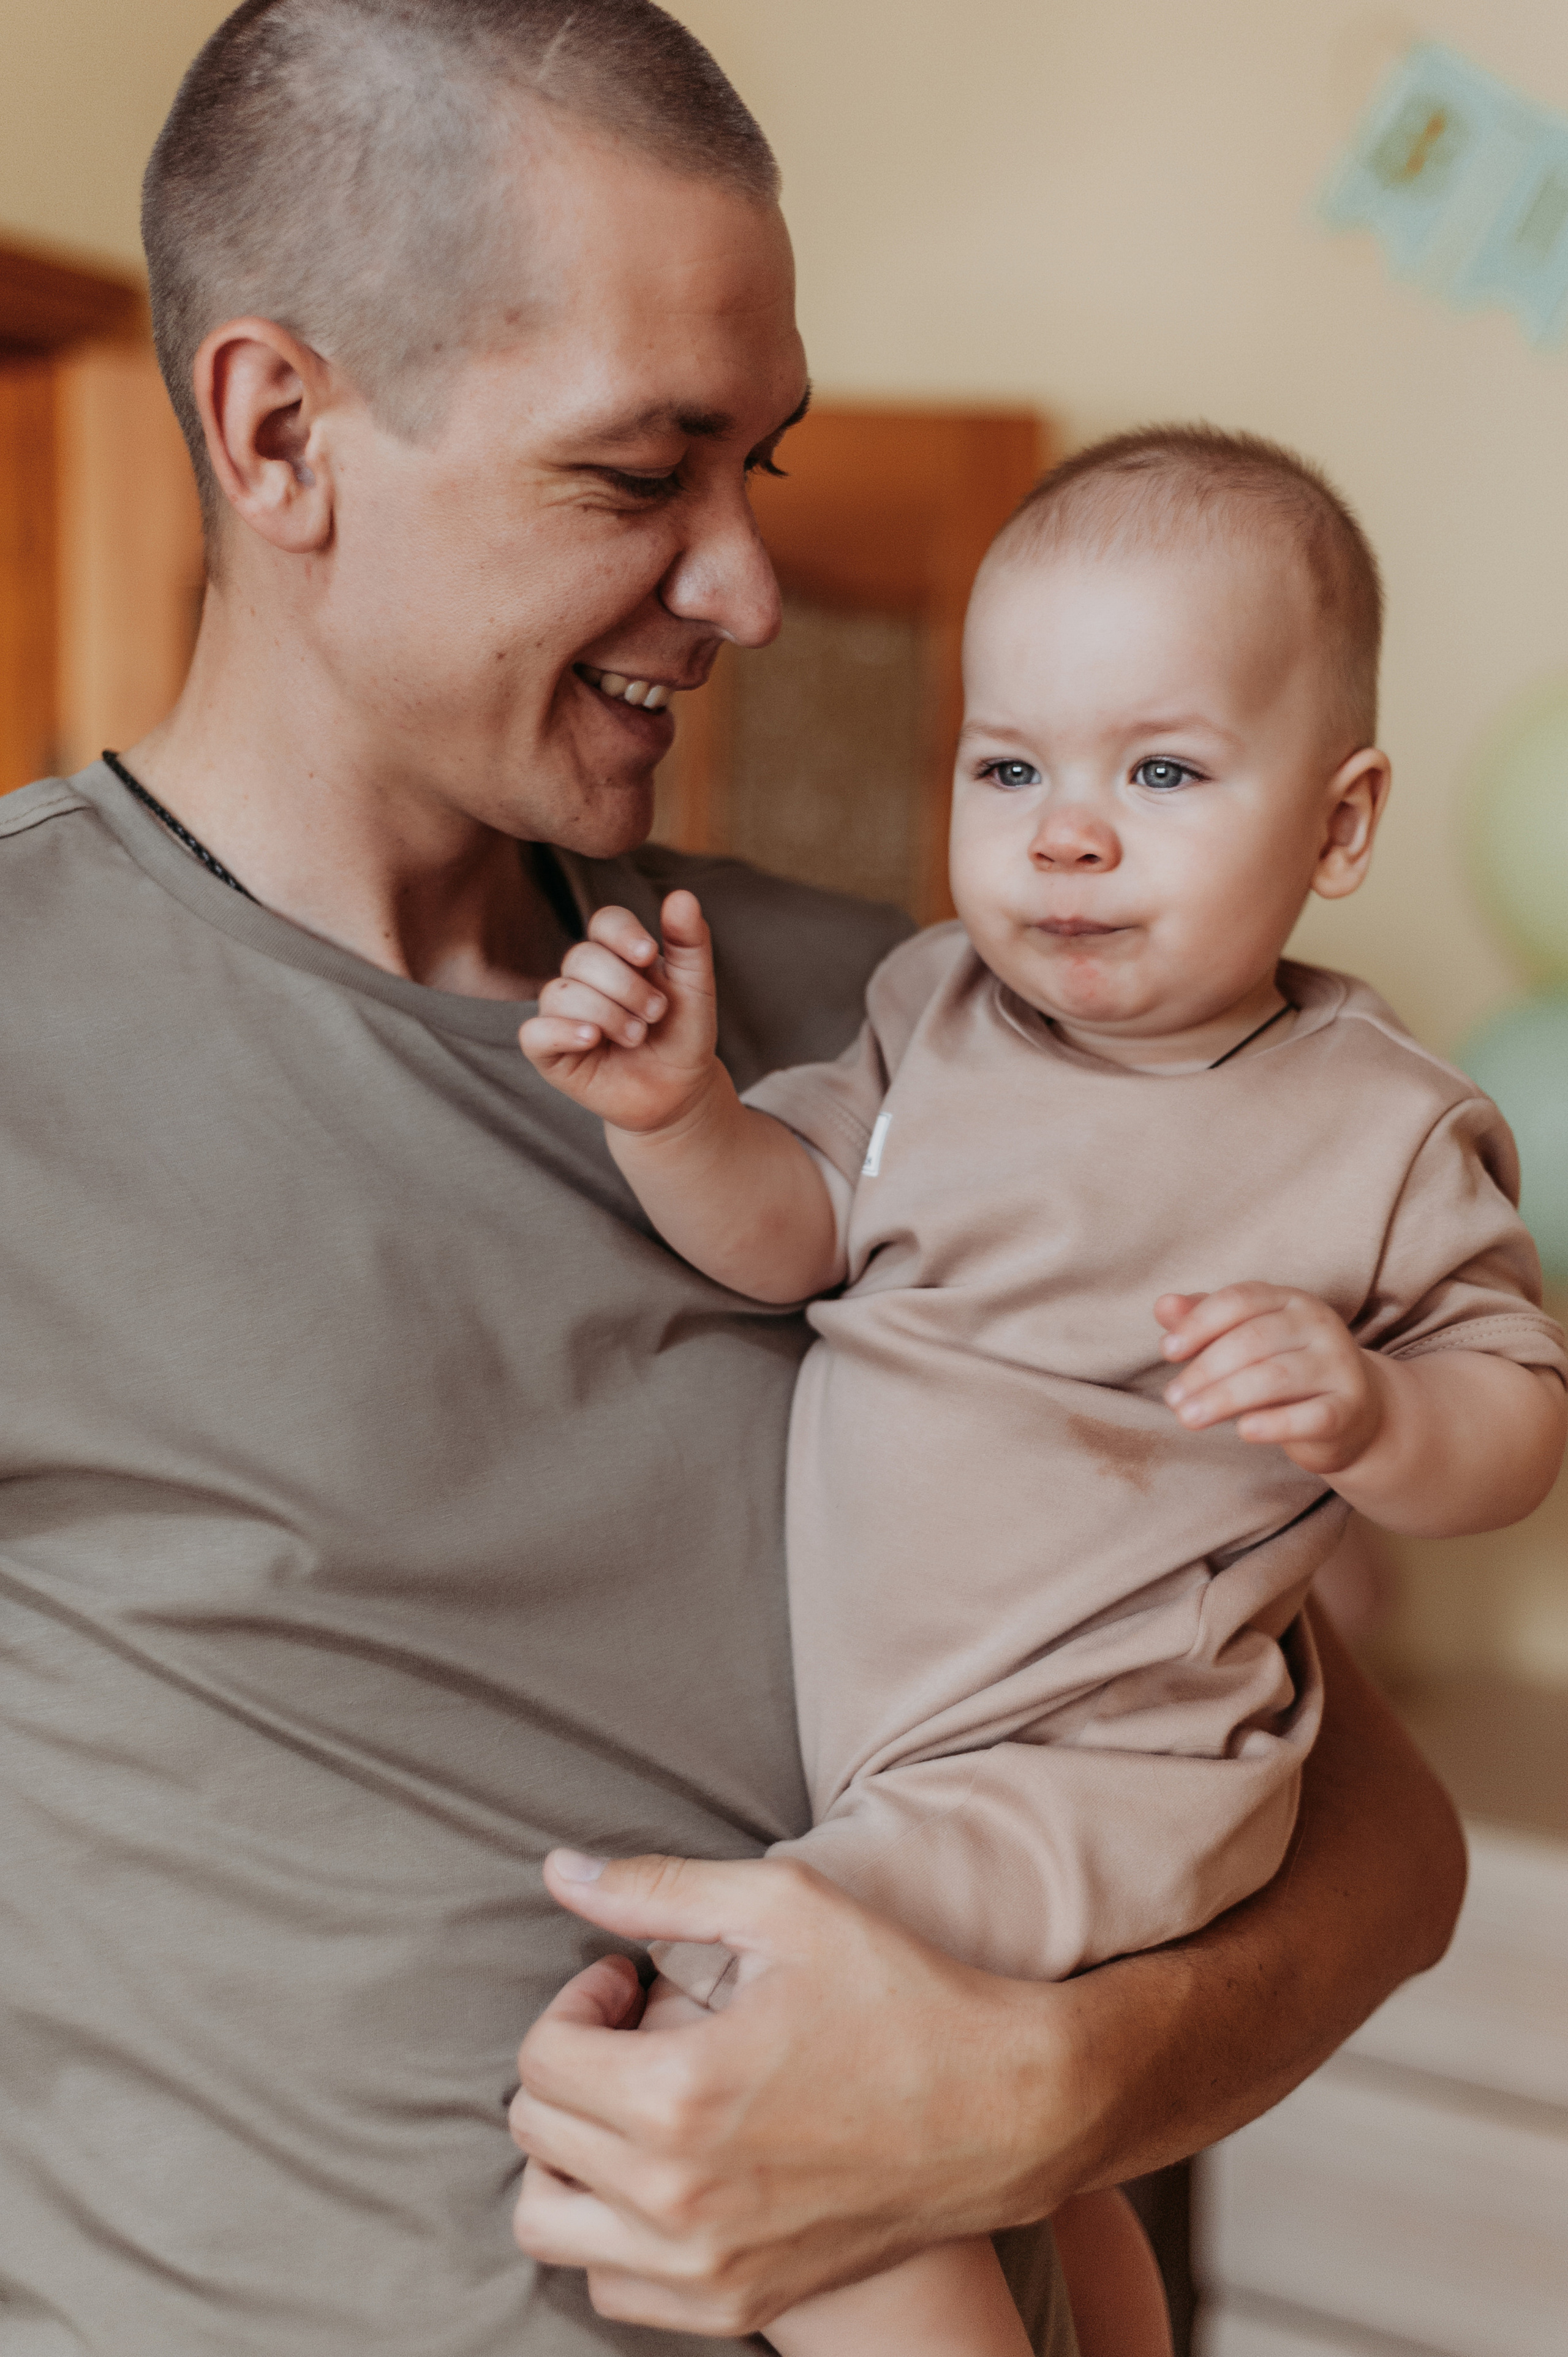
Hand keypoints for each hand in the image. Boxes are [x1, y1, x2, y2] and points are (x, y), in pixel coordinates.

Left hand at [509, 1852, 1068, 2336]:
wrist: (1007, 2112)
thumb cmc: (900, 1995)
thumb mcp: (785, 1907)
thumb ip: (656, 1889)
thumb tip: (555, 1871)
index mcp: (680, 2093)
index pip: (541, 2059)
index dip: (576, 2001)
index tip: (628, 1981)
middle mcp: (678, 2196)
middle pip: (536, 2135)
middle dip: (571, 2063)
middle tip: (635, 2027)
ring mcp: (706, 2265)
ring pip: (548, 2225)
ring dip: (567, 2157)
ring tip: (629, 2103)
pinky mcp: (738, 2305)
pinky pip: (610, 2286)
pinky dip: (610, 2232)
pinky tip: (663, 2171)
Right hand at [520, 890, 720, 1135]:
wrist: (679, 1092)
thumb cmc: (683, 1035)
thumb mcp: (695, 986)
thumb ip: (689, 942)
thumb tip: (682, 895)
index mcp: (616, 956)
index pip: (604, 923)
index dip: (622, 934)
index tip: (649, 955)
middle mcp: (583, 980)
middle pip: (581, 957)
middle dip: (625, 986)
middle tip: (656, 1014)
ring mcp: (562, 1014)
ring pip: (559, 993)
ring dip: (606, 1014)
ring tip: (637, 1036)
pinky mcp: (549, 1052)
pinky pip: (534, 1033)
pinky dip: (563, 1032)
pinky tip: (593, 1040)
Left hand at [1156, 1284, 1387, 1475]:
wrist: (1351, 1413)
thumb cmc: (1285, 1370)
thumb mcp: (1245, 1339)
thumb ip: (1205, 1321)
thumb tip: (1163, 1305)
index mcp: (1291, 1300)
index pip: (1239, 1299)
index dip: (1199, 1323)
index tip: (1167, 1351)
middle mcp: (1320, 1325)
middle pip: (1253, 1341)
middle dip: (1205, 1370)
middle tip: (1172, 1399)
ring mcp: (1339, 1366)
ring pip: (1276, 1377)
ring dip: (1224, 1398)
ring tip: (1188, 1418)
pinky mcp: (1349, 1408)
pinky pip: (1311, 1416)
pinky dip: (1275, 1424)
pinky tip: (1243, 1432)